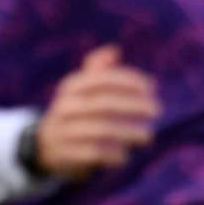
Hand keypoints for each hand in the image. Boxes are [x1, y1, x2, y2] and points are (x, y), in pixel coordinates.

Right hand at [37, 45, 159, 178]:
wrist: (46, 144)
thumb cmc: (77, 110)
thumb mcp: (82, 88)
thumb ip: (98, 69)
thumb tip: (114, 50)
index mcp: (72, 86)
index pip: (103, 79)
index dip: (129, 81)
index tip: (152, 87)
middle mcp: (65, 106)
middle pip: (104, 104)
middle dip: (134, 106)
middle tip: (157, 110)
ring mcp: (63, 129)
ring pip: (101, 129)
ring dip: (129, 132)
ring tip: (148, 136)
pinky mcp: (65, 153)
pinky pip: (94, 153)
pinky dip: (112, 154)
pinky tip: (125, 155)